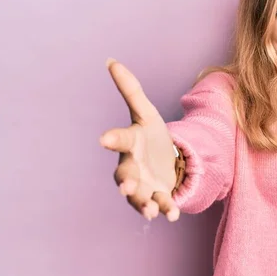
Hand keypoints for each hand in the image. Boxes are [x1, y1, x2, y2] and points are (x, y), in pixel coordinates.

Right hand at [99, 58, 180, 221]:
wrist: (164, 160)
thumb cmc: (150, 135)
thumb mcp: (146, 112)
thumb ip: (130, 90)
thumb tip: (111, 61)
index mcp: (129, 144)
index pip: (119, 139)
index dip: (112, 138)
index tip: (103, 139)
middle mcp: (131, 167)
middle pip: (125, 175)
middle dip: (126, 182)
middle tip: (126, 187)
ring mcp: (143, 185)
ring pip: (140, 197)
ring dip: (144, 203)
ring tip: (149, 210)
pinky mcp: (157, 197)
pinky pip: (160, 205)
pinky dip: (165, 210)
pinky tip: (172, 214)